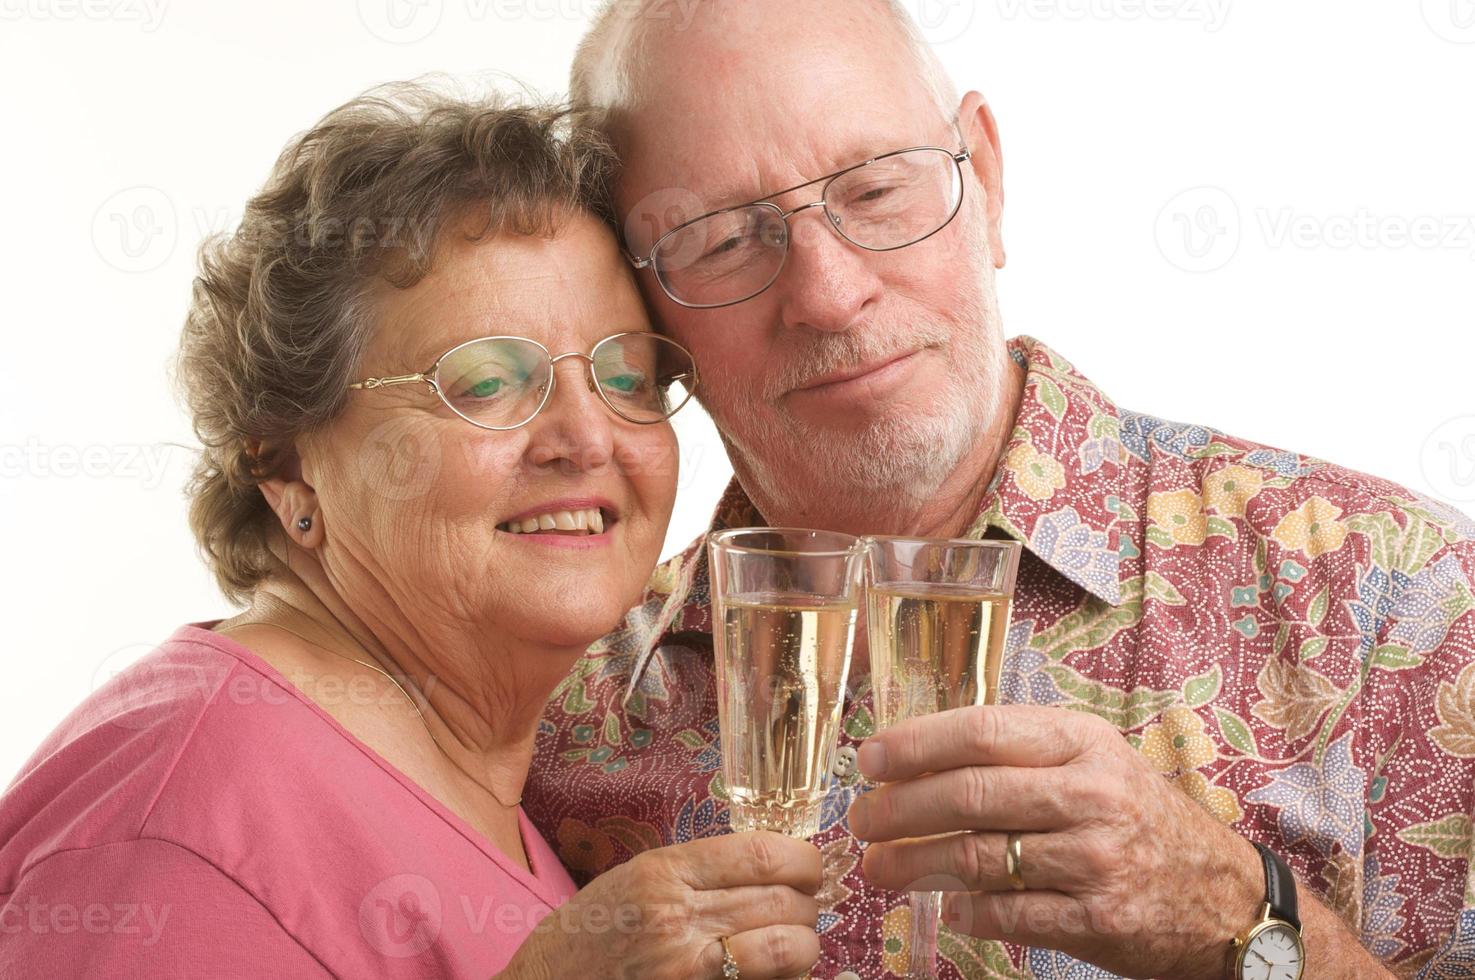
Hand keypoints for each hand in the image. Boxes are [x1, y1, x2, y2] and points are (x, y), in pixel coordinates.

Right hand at [497, 831, 821, 979]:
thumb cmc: (589, 934)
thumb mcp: (635, 880)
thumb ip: (697, 871)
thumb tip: (771, 866)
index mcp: (665, 871)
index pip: (762, 854)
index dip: (803, 861)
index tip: (809, 869)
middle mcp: (678, 916)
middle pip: (783, 902)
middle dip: (807, 907)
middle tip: (803, 910)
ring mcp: (687, 968)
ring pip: (786, 949)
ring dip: (803, 947)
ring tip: (793, 945)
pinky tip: (775, 974)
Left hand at [847, 705, 1263, 978]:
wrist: (1227, 898)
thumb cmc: (1140, 819)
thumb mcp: (1095, 762)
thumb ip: (1021, 754)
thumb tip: (919, 758)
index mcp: (1083, 742)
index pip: (982, 731)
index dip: (915, 744)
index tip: (869, 759)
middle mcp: (1091, 793)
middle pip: (970, 794)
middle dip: (900, 809)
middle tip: (860, 822)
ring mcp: (1097, 858)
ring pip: (980, 857)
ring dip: (915, 865)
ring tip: (880, 868)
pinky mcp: (1100, 918)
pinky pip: (1009, 913)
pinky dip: (967, 911)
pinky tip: (946, 907)